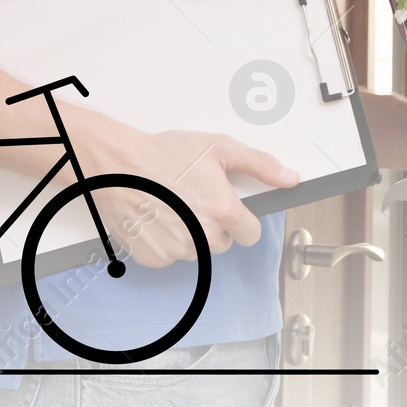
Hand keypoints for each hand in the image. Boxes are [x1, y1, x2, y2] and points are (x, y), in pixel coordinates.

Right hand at [74, 116, 297, 264]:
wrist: (116, 164)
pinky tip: (157, 216)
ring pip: (197, 250)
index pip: (251, 234)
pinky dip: (166, 241)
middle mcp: (202, 236)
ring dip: (190, 233)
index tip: (228, 208)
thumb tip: (290, 178)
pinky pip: (171, 256)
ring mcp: (176, 250)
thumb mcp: (218, 148)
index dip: (242, 219)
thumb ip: (259, 165)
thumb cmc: (164, 154)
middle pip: (223, 242)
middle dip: (214, 224)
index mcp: (222, 211)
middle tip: (193, 198)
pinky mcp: (154, 258)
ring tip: (172, 204)